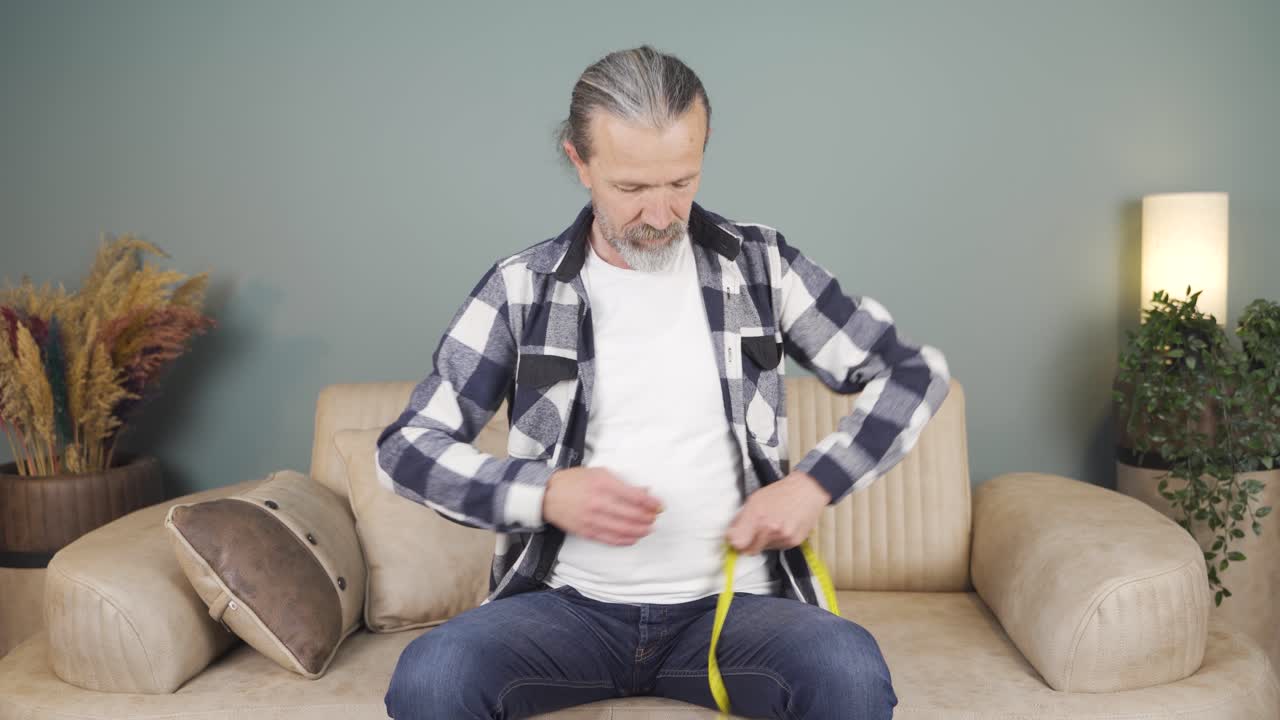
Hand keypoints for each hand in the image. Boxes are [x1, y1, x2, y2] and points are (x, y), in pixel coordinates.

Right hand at [542, 467, 663, 545]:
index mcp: (603, 484)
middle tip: (655, 517)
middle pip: (632, 514)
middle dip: (648, 517)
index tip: (660, 505)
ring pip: (623, 529)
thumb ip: (623, 482)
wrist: (548, 495)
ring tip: (648, 528)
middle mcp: (598, 502)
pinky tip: (633, 537)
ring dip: (640, 530)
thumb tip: (645, 490)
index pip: (634, 496)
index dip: (651, 503)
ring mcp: (592, 519)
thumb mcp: (600, 473)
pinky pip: (610, 539)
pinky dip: (625, 540)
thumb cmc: (575, 481)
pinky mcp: (587, 531)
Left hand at [726, 472, 829, 554]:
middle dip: (747, 544)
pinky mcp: (793, 542)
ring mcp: (782, 537)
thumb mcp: (755, 499)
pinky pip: (776, 548)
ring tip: (771, 525)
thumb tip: (731, 534)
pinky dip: (775, 541)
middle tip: (751, 533)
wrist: (806, 492)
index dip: (734, 542)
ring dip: (762, 541)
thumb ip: (741, 518)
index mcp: (757, 516)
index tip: (735, 538)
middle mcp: (769, 529)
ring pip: (763, 550)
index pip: (737, 543)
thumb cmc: (781, 492)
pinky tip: (781, 528)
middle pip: (749, 551)